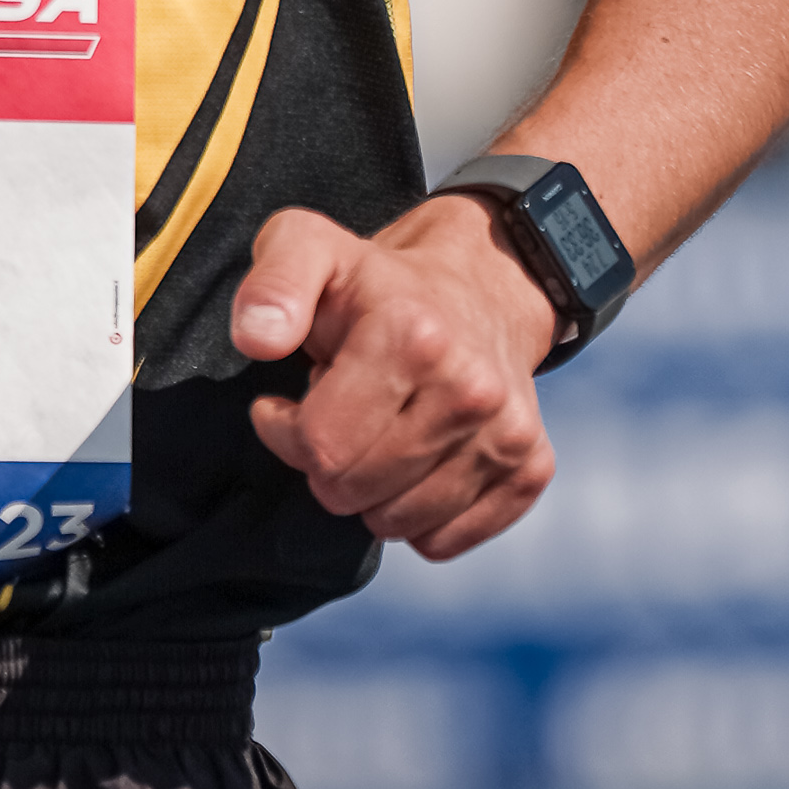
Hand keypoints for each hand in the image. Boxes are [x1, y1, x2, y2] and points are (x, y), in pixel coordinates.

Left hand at [231, 196, 557, 561]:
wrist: (481, 287)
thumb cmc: (375, 281)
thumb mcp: (307, 247)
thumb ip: (271, 283)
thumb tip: (257, 339)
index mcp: (413, 336)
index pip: (319, 445)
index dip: (286, 431)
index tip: (292, 399)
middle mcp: (472, 390)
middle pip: (352, 491)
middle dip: (326, 460)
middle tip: (341, 410)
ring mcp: (507, 434)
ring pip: (396, 524)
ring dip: (370, 488)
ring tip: (379, 425)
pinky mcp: (530, 469)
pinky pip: (442, 542)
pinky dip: (415, 516)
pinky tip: (414, 458)